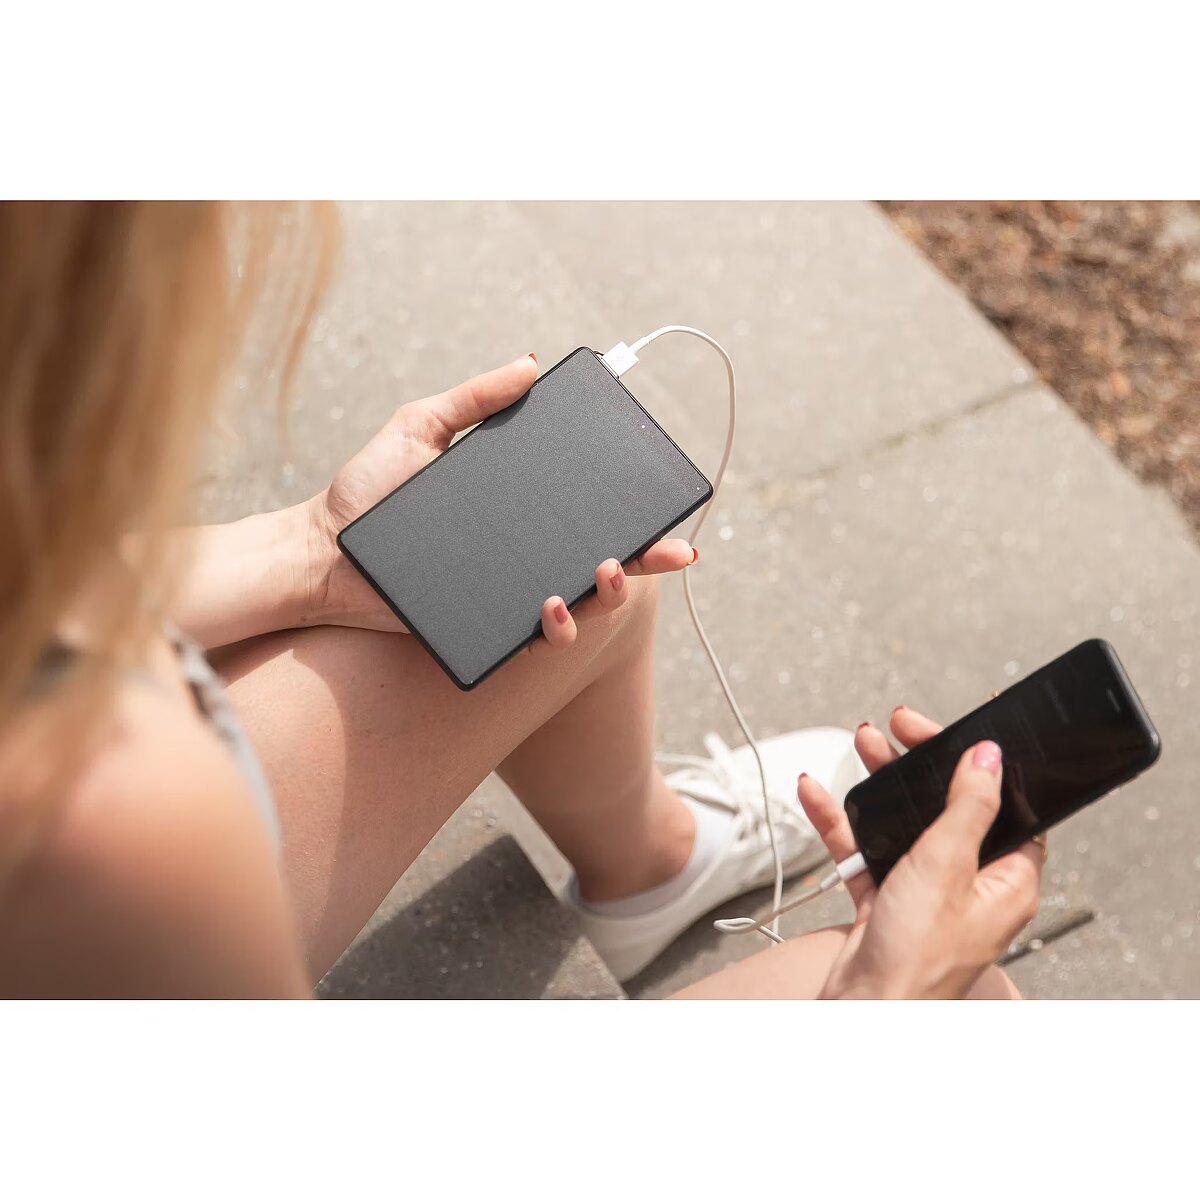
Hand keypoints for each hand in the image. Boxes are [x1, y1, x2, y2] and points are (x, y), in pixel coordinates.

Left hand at [303, 354, 696, 644]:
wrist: (320, 550)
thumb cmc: (368, 490)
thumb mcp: (421, 426)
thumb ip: (474, 398)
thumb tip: (531, 364)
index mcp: (521, 511)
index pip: (593, 517)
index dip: (639, 524)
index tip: (672, 522)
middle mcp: (523, 554)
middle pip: (601, 568)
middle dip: (638, 566)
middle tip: (644, 554)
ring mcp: (504, 593)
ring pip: (575, 610)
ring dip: (600, 601)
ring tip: (593, 577)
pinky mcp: (478, 627)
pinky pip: (525, 637)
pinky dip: (550, 630)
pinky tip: (550, 611)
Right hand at [798, 707, 1042, 998]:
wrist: (863, 1012)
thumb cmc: (918, 959)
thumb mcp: (947, 866)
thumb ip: (968, 807)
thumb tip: (990, 758)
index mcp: (1005, 879)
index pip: (1006, 804)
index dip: (986, 762)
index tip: (967, 726)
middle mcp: (969, 884)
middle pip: (949, 805)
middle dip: (921, 762)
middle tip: (900, 726)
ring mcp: (925, 892)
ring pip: (905, 822)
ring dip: (880, 783)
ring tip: (863, 744)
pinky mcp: (887, 901)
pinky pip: (865, 849)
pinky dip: (842, 821)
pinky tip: (818, 794)